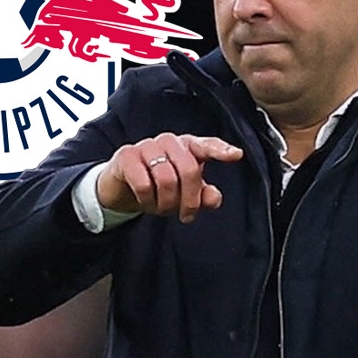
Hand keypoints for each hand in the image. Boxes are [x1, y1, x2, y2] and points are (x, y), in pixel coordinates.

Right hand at [97, 133, 242, 222]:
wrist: (121, 187)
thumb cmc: (158, 186)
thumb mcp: (183, 194)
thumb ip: (202, 196)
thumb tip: (214, 198)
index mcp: (187, 147)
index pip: (207, 145)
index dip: (221, 150)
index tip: (236, 155)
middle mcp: (169, 141)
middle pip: (189, 169)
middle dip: (190, 200)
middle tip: (186, 216)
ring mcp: (147, 146)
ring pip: (167, 179)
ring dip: (166, 203)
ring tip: (161, 208)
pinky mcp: (127, 155)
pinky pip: (144, 184)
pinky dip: (147, 200)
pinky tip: (146, 202)